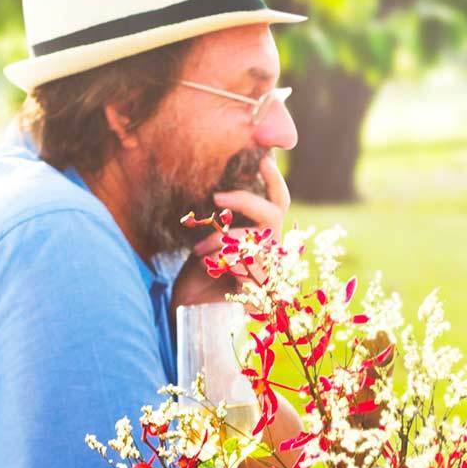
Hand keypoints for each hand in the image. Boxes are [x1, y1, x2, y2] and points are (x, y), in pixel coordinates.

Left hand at [175, 159, 291, 305]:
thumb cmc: (198, 270)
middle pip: (274, 212)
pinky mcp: (258, 291)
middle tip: (216, 198)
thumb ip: (221, 212)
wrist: (188, 308)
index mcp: (263, 231)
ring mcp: (269, 270)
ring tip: (200, 248)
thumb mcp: (207, 233)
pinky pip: (246, 264)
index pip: (277, 198)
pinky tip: (205, 265)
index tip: (262, 159)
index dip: (274, 178)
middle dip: (246, 201)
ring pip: (256, 238)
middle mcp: (272, 248)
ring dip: (224, 239)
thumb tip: (220, 183)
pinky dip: (222, 260)